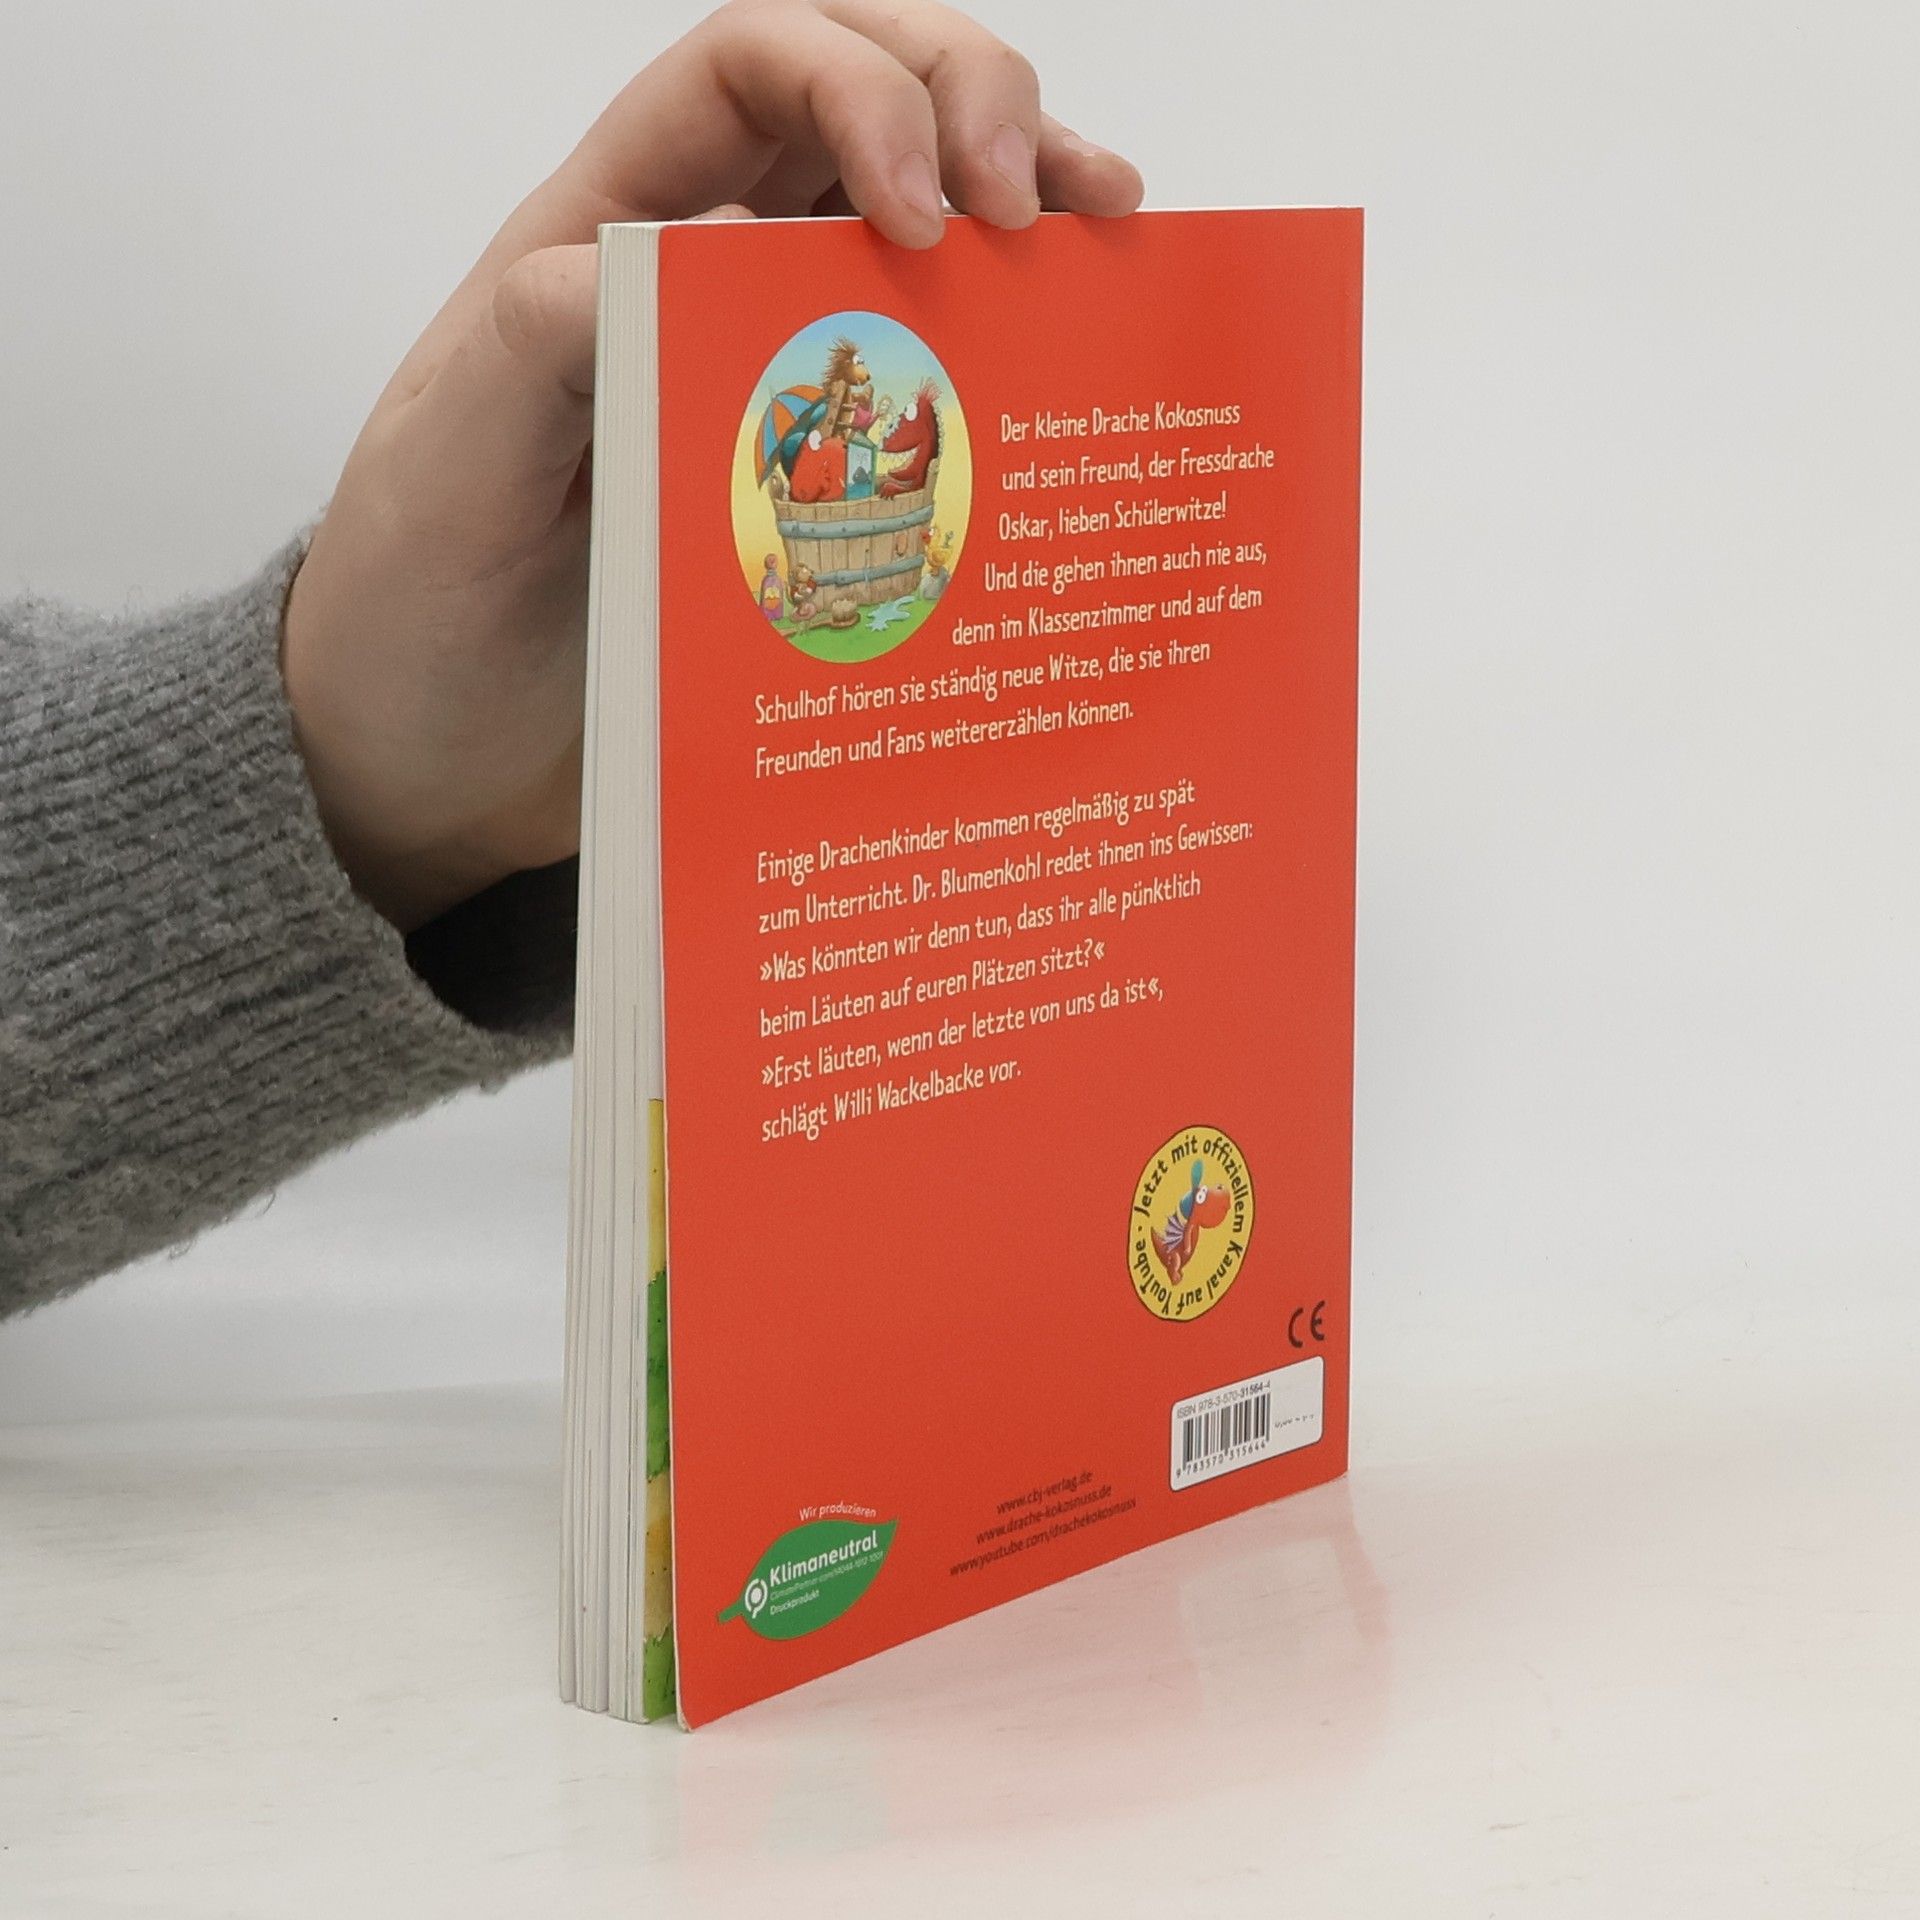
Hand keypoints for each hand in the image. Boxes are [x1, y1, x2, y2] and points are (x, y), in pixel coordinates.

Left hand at [280, 0, 1143, 931]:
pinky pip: (930, 387)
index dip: (859, 89)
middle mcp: (704, 282)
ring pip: (917, 229)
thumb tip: (714, 254)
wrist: (430, 759)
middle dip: (972, 107)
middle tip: (1040, 210)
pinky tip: (1073, 369)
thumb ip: (550, 342)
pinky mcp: (820, 486)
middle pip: (864, 103)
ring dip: (1023, 205)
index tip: (925, 211)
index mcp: (607, 236)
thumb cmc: (418, 606)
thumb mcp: (454, 465)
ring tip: (1107, 240)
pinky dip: (1013, 352)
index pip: (749, 72)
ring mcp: (772, 380)